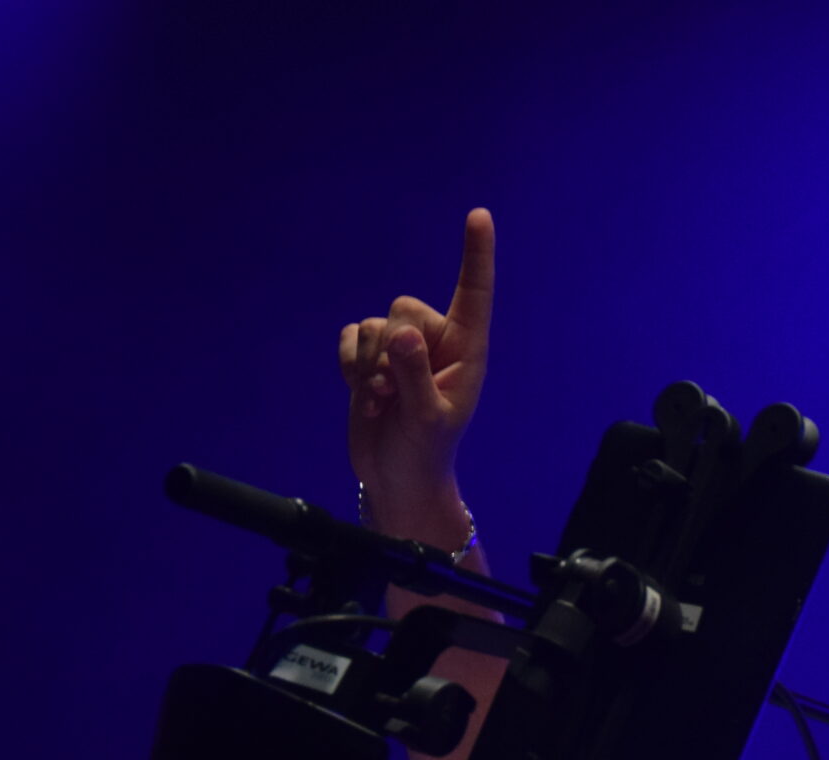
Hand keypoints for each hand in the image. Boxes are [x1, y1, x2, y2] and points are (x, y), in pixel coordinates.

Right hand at [338, 208, 494, 539]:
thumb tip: (402, 333)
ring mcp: (402, 348)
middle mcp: (436, 341)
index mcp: (466, 351)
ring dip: (368, 366)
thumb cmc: (423, 452)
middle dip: (390, 350)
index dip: (475, 254)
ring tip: (382, 401)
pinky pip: (351, 336)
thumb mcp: (425, 419)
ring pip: (372, 324)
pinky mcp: (371, 357)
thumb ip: (414, 375)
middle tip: (394, 396)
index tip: (479, 215)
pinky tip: (363, 393)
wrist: (395, 476)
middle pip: (402, 308)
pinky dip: (350, 363)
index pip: (473, 294)